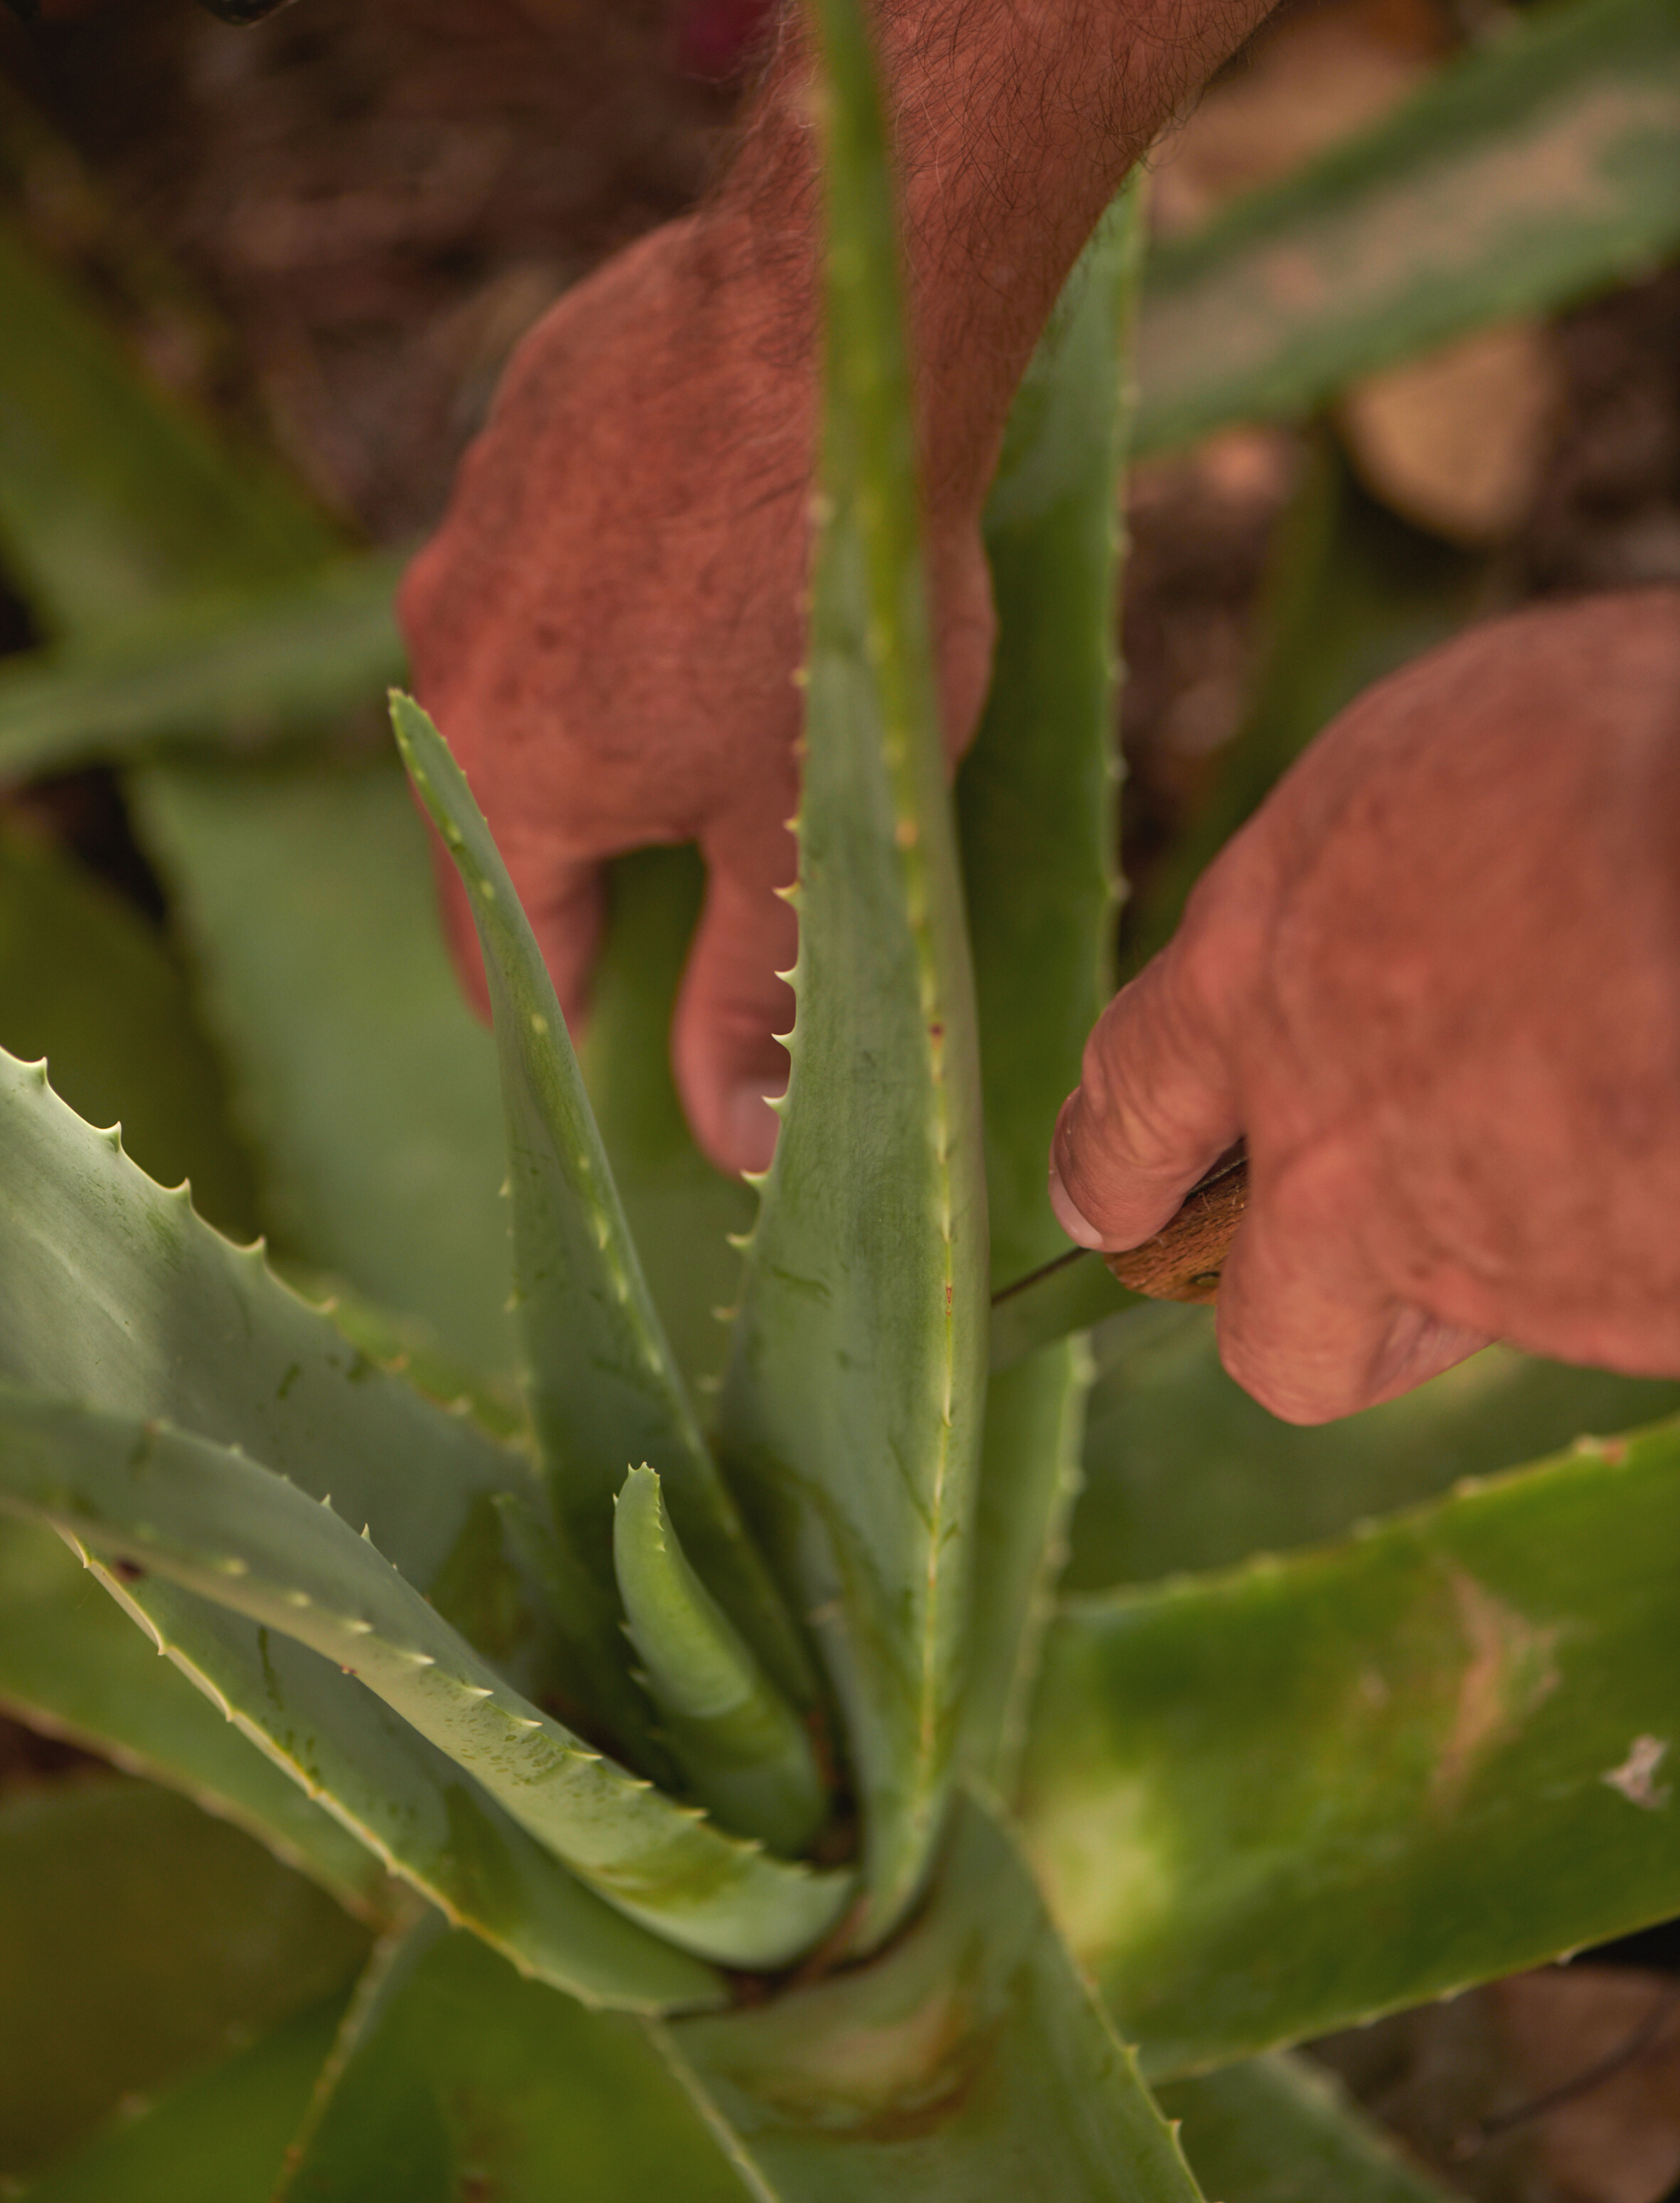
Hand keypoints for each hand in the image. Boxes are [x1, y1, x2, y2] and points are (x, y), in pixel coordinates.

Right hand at [402, 0, 1274, 1177]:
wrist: (835, 320)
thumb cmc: (828, 603)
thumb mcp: (801, 830)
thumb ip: (754, 992)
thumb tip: (737, 1142)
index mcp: (502, 779)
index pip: (509, 955)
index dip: (567, 1026)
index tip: (610, 1061)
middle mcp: (454, 658)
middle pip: (505, 820)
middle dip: (582, 879)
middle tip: (666, 917)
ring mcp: (478, 530)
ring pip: (526, 683)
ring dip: (600, 732)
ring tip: (705, 739)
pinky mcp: (524, 433)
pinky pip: (555, 565)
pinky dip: (614, 611)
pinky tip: (710, 591)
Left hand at [1050, 588, 1679, 1422]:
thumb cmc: (1620, 742)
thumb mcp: (1435, 754)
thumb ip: (1370, 875)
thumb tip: (1395, 894)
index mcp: (1251, 975)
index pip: (1127, 1107)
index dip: (1110, 1169)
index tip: (1101, 1204)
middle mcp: (1330, 1150)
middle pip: (1270, 1329)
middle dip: (1299, 1313)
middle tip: (1354, 1273)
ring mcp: (1470, 1251)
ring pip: (1463, 1317)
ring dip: (1514, 1251)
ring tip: (1602, 1129)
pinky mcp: (1611, 1308)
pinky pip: (1611, 1298)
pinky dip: (1638, 1243)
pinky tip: (1668, 1139)